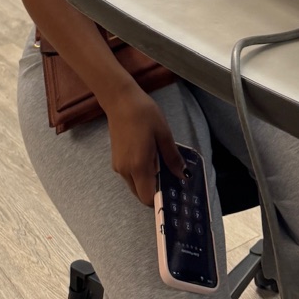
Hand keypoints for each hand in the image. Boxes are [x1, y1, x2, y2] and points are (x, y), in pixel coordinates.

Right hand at [105, 88, 185, 205]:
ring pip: (134, 184)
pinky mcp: (115, 159)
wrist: (120, 100)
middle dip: (154, 189)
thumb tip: (182, 175)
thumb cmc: (144, 114)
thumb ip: (172, 157)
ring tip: (159, 160)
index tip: (171, 191)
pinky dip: (139, 172)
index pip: (147, 197)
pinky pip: (129, 174)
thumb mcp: (163, 133)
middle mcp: (125, 170)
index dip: (159, 198)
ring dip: (147, 180)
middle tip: (168, 175)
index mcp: (138, 166)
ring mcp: (118, 166)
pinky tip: (148, 154)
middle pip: (140, 193)